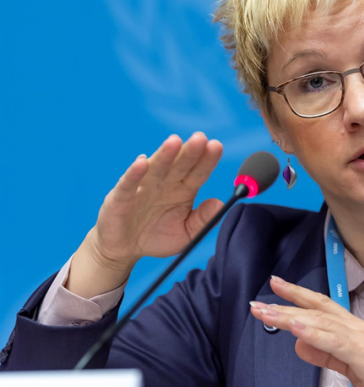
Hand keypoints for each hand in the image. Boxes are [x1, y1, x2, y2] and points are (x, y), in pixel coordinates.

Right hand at [88, 132, 223, 271]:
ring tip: (175, 141)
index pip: (198, 172)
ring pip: (156, 168)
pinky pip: (129, 183)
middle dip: (190, 151)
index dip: (207, 160)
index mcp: (184, 190)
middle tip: (201, 138)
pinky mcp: (121, 197)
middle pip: (180, 165)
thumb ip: (202, 220)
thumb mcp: (186, 234)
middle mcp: (165, 184)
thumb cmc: (157, 237)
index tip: (217, 146)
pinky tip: (142, 162)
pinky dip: (134, 173)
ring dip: (165, 155)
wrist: (125, 248)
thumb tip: (220, 204)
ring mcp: (143, 188)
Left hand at [249, 276, 363, 386]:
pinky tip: (296, 328)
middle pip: (317, 310)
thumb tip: (298, 343)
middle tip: (257, 303)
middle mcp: (357, 327)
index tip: (276, 286)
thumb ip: (325, 354)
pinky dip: (314, 333)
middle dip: (285, 304)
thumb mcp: (349, 367)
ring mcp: (362, 339)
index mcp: (353, 329)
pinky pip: (335, 342)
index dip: (298, 295)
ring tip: (267, 312)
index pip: (321, 307)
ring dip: (292, 316)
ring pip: (321, 322)